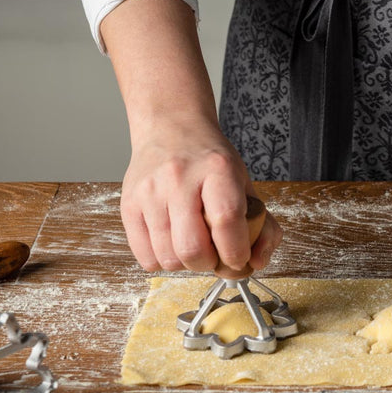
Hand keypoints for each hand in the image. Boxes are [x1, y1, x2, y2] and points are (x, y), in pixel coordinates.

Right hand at [120, 122, 281, 272]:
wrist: (170, 128)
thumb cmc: (210, 162)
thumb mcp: (244, 183)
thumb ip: (262, 224)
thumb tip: (257, 262)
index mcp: (217, 169)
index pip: (226, 219)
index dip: (235, 251)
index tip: (239, 258)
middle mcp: (179, 178)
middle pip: (192, 248)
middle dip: (209, 264)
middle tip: (214, 254)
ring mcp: (150, 192)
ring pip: (168, 258)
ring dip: (186, 264)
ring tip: (193, 245)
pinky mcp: (129, 205)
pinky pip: (145, 257)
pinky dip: (163, 261)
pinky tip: (172, 242)